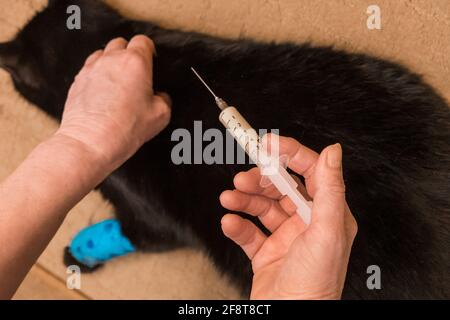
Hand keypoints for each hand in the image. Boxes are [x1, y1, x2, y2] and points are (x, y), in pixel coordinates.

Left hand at [56, 35, 170, 171]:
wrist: (91, 142)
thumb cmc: (125, 128)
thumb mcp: (161, 115)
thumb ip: (164, 99)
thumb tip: (160, 96)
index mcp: (136, 63)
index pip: (143, 41)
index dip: (149, 50)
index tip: (151, 62)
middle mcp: (112, 60)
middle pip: (121, 43)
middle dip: (129, 54)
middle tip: (136, 74)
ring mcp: (91, 69)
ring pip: (103, 54)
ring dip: (112, 63)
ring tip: (118, 83)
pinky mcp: (77, 81)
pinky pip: (89, 69)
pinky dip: (97, 75)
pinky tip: (103, 93)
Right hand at [220, 135, 357, 298]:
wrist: (290, 318)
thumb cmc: (315, 283)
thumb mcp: (326, 231)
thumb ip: (330, 189)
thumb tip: (334, 152)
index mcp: (326, 214)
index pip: (309, 172)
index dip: (288, 153)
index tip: (267, 143)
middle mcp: (306, 223)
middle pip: (280, 188)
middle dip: (259, 180)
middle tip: (242, 178)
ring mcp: (285, 237)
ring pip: (261, 207)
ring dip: (243, 200)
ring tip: (229, 198)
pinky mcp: (266, 252)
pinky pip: (248, 231)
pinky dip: (237, 225)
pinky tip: (230, 223)